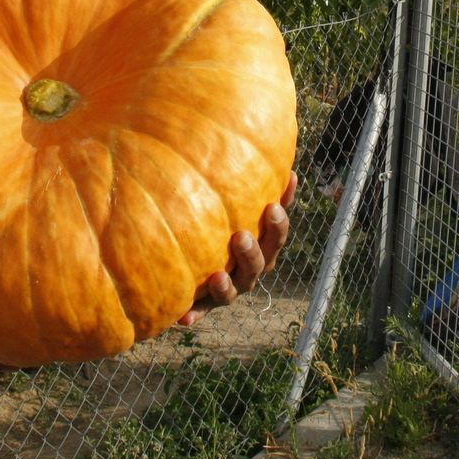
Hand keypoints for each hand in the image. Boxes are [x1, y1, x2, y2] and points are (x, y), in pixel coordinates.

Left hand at [180, 172, 297, 325]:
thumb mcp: (209, 196)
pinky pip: (199, 312)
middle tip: (249, 228)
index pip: (276, 227)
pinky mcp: (201, 306)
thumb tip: (235, 141)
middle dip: (261, 243)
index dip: (282, 208)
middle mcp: (247, 266)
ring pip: (237, 287)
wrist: (171, 266)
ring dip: (230, 281)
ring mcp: (227, 288)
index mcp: (257, 241)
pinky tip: (185, 316)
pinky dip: (194, 314)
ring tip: (218, 275)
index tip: (286, 180)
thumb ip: (219, 174)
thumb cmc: (197, 216)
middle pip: (263, 259)